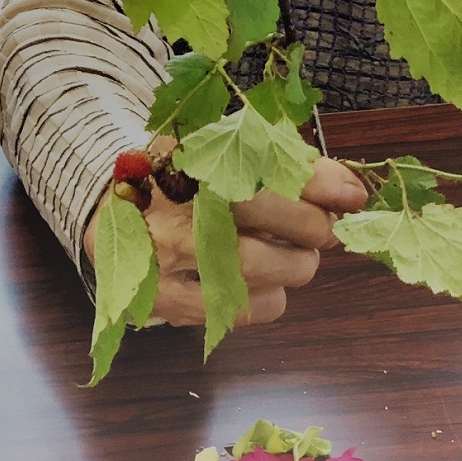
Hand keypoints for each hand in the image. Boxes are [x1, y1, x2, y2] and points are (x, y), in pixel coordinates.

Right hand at [85, 155, 367, 327]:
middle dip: (313, 227)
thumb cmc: (184, 175)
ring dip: (295, 266)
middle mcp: (177, 202)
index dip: (320, 182)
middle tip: (318, 230)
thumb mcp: (225, 150)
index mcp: (193, 155)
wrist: (109, 204)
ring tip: (290, 255)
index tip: (352, 195)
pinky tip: (261, 282)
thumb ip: (288, 162)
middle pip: (272, 217)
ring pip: (262, 269)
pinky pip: (242, 310)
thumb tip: (353, 192)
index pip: (270, 166)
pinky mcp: (165, 299)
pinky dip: (269, 299)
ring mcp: (167, 255)